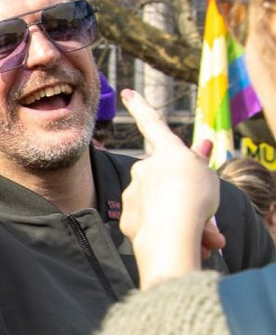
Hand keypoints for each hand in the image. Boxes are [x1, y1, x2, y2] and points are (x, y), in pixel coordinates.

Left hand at [120, 89, 224, 288]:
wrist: (171, 232)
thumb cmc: (195, 199)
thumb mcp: (207, 176)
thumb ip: (199, 162)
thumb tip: (201, 146)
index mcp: (167, 151)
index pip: (152, 123)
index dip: (140, 106)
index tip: (126, 92)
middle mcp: (144, 167)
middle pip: (165, 179)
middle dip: (183, 197)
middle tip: (203, 214)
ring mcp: (133, 191)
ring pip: (159, 205)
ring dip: (178, 218)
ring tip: (197, 233)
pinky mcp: (127, 216)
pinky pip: (148, 223)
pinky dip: (164, 232)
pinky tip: (177, 241)